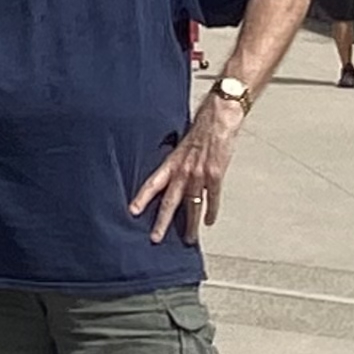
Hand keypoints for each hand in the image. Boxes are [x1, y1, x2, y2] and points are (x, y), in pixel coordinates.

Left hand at [131, 95, 242, 243]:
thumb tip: (175, 174)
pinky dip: (211, 211)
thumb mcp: (183, 143)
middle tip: (155, 238)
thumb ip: (178, 160)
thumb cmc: (203, 125)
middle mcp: (183, 169)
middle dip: (162, 222)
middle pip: (170, 201)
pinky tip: (209, 221)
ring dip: (191, 224)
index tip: (132, 211)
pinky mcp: (216, 173)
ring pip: (193, 205)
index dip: (142, 198)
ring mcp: (200, 173)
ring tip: (189, 239)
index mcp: (173, 161)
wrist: (221, 114)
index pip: (153, 182)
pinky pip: (213, 198)